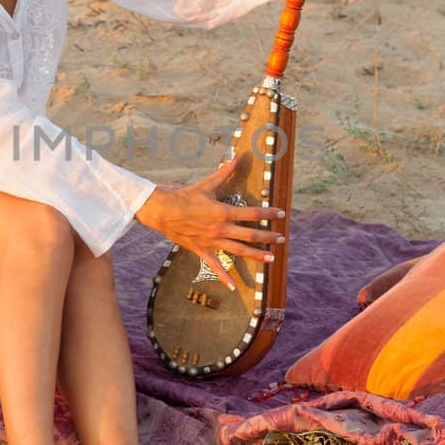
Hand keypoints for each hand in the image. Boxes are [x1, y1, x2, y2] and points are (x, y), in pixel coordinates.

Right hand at [135, 152, 285, 288]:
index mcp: (224, 212)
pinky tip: (233, 287)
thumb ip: (224, 173)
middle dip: (268, 237)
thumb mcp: (207, 184)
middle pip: (250, 234)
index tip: (281, 213)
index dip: (269, 213)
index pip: (253, 213)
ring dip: (256, 255)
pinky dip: (224, 277)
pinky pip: (215, 266)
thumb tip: (236, 157)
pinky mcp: (202, 250)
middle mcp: (221, 228)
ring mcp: (212, 241)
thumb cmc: (184, 196)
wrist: (163, 211)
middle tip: (281, 239)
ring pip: (239, 251)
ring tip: (271, 259)